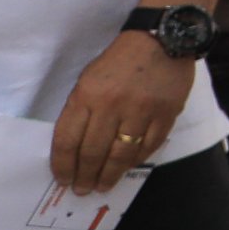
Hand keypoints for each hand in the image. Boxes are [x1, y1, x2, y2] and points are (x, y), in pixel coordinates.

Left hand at [49, 32, 193, 193]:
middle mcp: (112, 105)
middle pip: (93, 151)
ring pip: (121, 154)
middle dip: (85, 175)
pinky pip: (148, 146)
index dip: (63, 165)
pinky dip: (136, 160)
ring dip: (110, 174)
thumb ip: (81, 110)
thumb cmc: (119, 61)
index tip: (63, 179)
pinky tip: (127, 166)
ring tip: (103, 186)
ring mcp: (141, 110)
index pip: (67, 139)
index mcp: (87, 95)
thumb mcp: (88, 79)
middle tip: (83, 189)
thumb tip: (75, 148)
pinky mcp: (166, 114)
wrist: (161, 39)